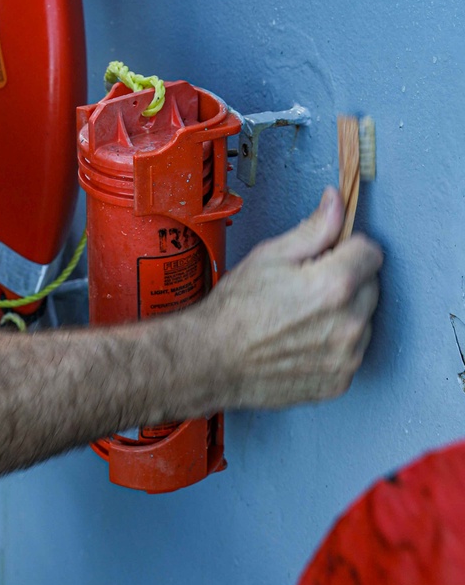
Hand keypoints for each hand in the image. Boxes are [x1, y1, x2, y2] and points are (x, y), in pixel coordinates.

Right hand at [188, 187, 382, 413]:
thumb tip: (337, 203)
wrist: (214, 360)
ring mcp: (347, 357)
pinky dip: (335, 344)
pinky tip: (304, 339)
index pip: (371, 252)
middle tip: (307, 285)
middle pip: (370, 285)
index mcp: (336, 285)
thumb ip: (314, 229)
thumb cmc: (237, 308)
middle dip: (347, 278)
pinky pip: (352, 352)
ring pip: (363, 320)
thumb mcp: (270, 255)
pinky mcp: (340, 381)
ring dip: (345, 313)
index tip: (327, 254)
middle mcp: (350, 324)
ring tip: (303, 315)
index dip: (347, 247)